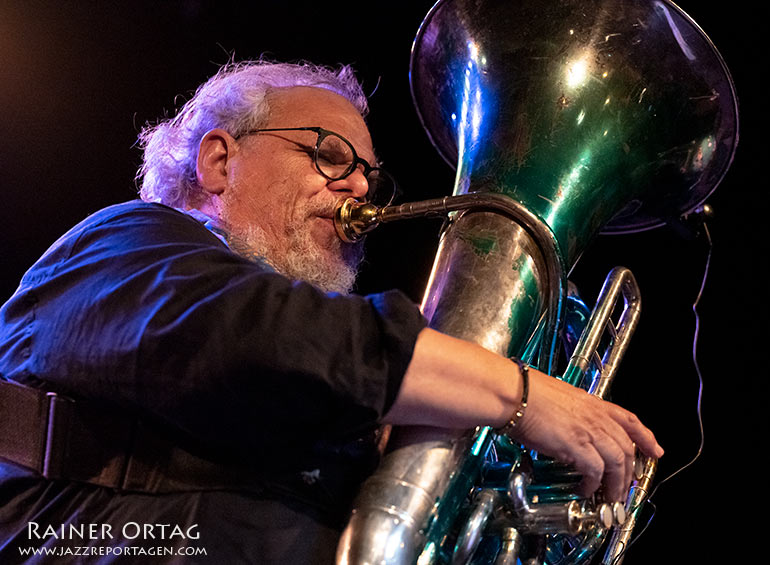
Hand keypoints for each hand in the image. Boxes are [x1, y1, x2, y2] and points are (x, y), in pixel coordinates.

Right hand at [509, 368, 662, 500]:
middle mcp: (595, 417)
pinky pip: (595, 471)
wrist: (515, 393)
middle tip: (625, 486)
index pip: (629, 421)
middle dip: (630, 472)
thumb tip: (572, 427)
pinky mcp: (576, 445)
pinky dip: (593, 485)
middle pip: (626, 448)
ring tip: (609, 497)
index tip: (655, 451)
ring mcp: (588, 431)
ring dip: (615, 484)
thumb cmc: (527, 392)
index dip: (646, 438)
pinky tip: (585, 490)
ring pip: (617, 463)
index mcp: (593, 403)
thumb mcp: (560, 398)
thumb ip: (574, 413)